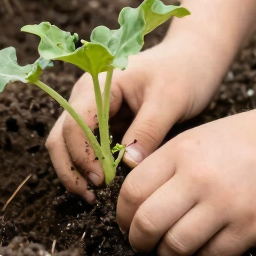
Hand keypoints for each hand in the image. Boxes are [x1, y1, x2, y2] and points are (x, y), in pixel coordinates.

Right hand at [45, 34, 226, 201]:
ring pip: (68, 144)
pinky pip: (88, 147)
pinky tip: (107, 184)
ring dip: (76, 170)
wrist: (194, 58)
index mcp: (98, 84)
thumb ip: (147, 131)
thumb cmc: (183, 72)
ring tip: (95, 196)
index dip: (82, 156)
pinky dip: (91, 166)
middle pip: (61, 136)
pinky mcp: (105, 122)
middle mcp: (88, 95)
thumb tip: (127, 166)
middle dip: (70, 168)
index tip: (102, 181)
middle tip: (92, 196)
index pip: (74, 124)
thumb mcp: (170, 100)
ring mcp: (94, 109)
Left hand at [117, 96, 255, 255]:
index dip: (122, 215)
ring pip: (175, 246)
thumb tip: (140, 201)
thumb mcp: (203, 137)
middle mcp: (198, 176)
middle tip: (143, 245)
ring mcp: (225, 203)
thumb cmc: (254, 135)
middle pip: (146, 223)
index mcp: (182, 150)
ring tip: (171, 252)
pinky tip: (204, 250)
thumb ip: (172, 163)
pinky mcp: (251, 226)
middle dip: (138, 242)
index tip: (128, 223)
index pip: (132, 191)